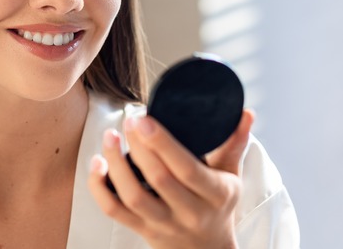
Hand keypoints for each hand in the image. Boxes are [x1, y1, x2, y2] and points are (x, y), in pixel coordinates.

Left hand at [88, 109, 254, 248]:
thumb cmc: (218, 204)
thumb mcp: (231, 176)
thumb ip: (234, 143)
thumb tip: (246, 112)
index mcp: (215, 194)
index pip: (187, 168)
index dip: (163, 143)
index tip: (145, 118)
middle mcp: (189, 212)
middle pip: (158, 179)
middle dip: (139, 146)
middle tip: (129, 120)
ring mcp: (163, 223)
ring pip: (133, 196)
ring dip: (116, 164)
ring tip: (110, 136)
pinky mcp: (141, 229)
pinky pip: (114, 210)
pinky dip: (99, 187)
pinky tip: (96, 162)